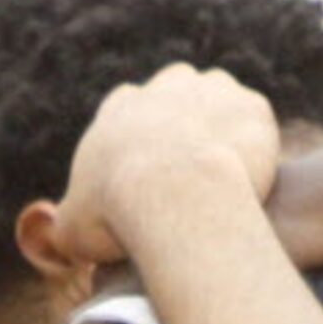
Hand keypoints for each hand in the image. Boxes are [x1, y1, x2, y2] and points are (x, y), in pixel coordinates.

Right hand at [46, 64, 280, 266]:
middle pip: (180, 98)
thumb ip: (68, 226)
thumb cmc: (115, 211)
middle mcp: (167, 87)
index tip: (152, 181)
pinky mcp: (252, 108)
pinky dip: (259, 148)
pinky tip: (255, 180)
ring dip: (226, 131)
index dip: (144, 149)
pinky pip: (259, 125)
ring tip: (230, 176)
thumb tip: (63, 237)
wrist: (170, 193)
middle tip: (193, 177)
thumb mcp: (73, 228)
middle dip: (187, 129)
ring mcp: (214, 91)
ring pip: (223, 104)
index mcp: (122, 108)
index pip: (133, 113)